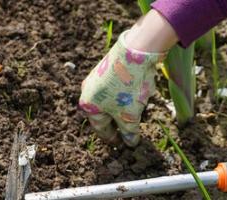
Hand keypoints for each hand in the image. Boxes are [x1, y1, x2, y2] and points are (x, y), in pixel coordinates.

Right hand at [79, 30, 165, 146]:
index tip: (124, 145)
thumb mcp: (130, 115)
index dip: (114, 139)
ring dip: (123, 109)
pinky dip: (125, 96)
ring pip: (111, 101)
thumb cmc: (128, 88)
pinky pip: (116, 89)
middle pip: (105, 115)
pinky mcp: (108, 69)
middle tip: (131, 131)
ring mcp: (97, 79)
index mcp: (88, 106)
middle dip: (119, 123)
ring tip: (138, 112)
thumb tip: (130, 143)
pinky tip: (138, 95)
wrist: (135, 52)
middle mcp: (88, 92)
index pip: (101, 129)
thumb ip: (129, 132)